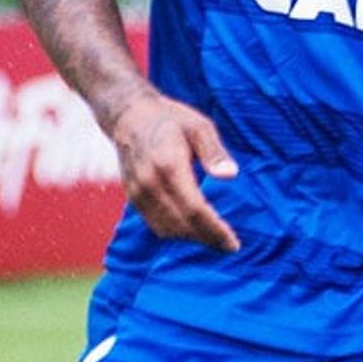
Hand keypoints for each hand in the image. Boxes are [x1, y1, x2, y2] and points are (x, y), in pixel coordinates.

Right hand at [107, 88, 241, 252]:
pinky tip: (192, 230)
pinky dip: (175, 233)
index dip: (214, 230)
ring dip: (191, 238)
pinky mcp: (133, 197)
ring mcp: (138, 192)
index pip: (194, 209)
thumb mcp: (199, 127)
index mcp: (169, 166)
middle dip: (207, 239)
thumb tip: (231, 175)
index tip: (233, 244)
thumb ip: (214, 153)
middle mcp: (150, 183)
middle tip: (229, 246)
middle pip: (182, 224)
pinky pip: (154, 225)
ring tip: (214, 239)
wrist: (129, 115)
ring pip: (166, 229)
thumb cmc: (170, 119)